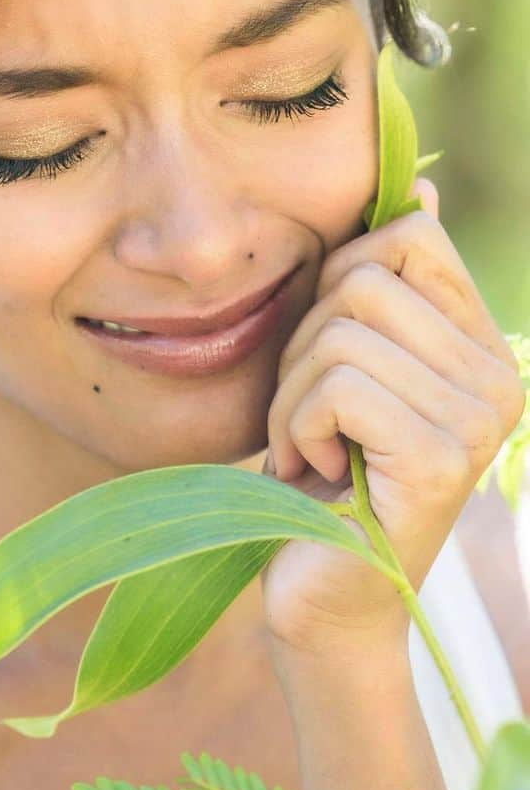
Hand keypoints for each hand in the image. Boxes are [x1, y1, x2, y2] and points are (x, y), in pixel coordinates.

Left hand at [259, 177, 525, 660]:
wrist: (322, 597)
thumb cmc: (323, 476)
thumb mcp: (345, 368)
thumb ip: (382, 292)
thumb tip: (421, 192)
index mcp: (480, 347)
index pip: (409, 237)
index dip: (337, 278)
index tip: (326, 350)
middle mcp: (497, 380)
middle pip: (364, 278)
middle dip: (304, 344)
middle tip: (308, 413)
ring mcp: (477, 420)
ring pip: (342, 333)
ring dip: (292, 395)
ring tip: (309, 447)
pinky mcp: (441, 458)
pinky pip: (339, 385)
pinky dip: (297, 425)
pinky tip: (315, 471)